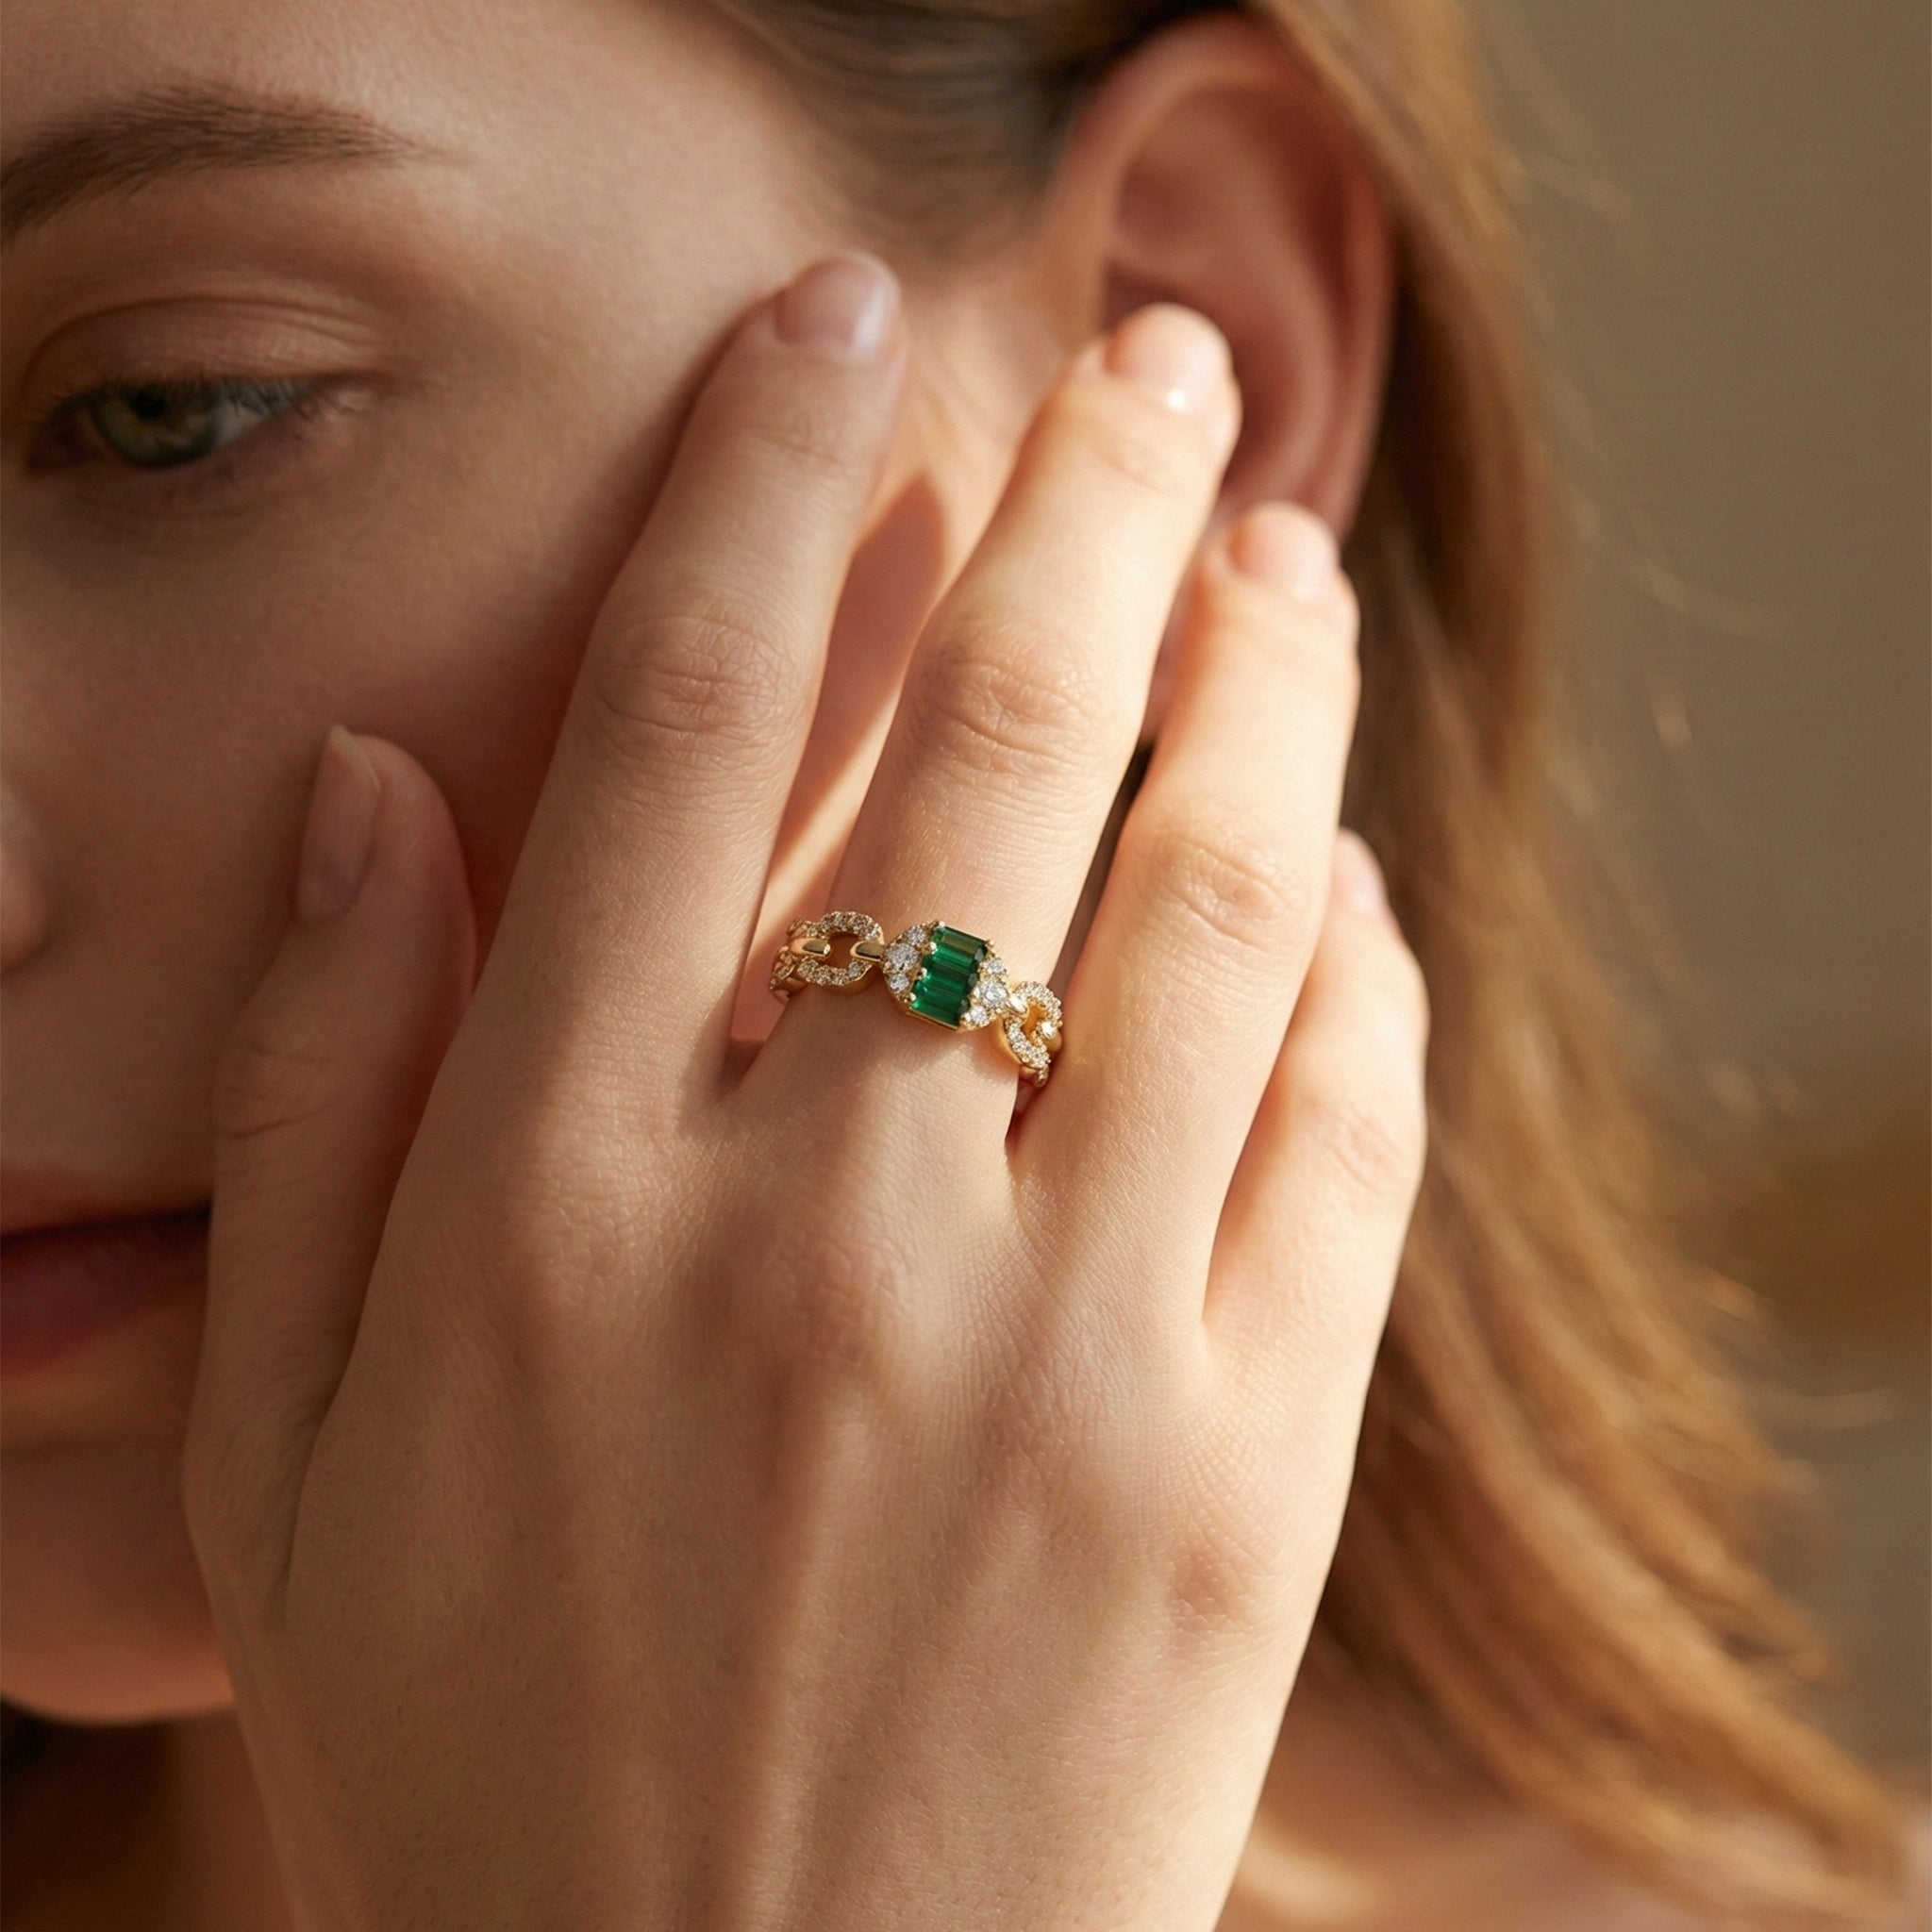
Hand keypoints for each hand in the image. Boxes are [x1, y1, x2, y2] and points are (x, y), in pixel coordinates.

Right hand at [184, 252, 1427, 1931]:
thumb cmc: (490, 1761)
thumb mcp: (287, 1459)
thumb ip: (309, 1103)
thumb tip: (368, 794)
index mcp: (551, 1212)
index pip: (661, 726)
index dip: (758, 480)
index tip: (832, 328)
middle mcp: (820, 1234)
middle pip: (991, 750)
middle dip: (1095, 505)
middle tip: (1173, 369)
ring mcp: (1067, 1352)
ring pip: (1222, 899)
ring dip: (1270, 682)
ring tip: (1292, 550)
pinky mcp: (1253, 1476)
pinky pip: (1346, 1129)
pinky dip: (1365, 963)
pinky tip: (1350, 869)